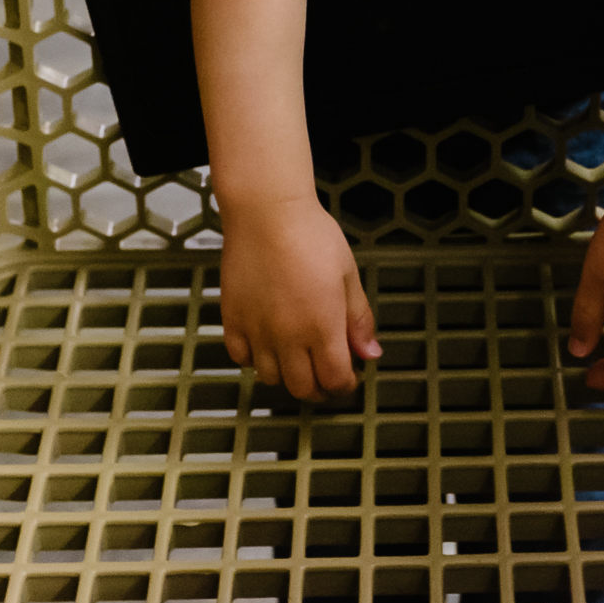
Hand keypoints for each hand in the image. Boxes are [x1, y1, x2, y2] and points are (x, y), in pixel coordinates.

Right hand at [220, 196, 378, 400]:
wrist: (267, 212)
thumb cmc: (311, 235)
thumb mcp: (349, 275)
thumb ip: (359, 319)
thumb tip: (370, 353)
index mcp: (322, 326)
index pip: (335, 379)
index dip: (345, 385)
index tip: (349, 379)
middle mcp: (288, 335)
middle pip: (302, 388)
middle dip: (319, 390)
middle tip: (325, 378)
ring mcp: (257, 330)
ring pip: (271, 377)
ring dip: (287, 376)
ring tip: (297, 360)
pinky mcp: (233, 319)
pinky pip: (240, 357)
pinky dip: (254, 359)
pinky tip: (267, 344)